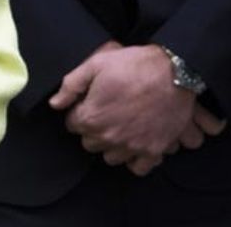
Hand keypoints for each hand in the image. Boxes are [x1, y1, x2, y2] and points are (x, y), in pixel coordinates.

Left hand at [49, 42, 201, 174]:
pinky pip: (136, 167)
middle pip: (90, 142)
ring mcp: (131, 147)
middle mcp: (108, 137)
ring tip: (123, 123)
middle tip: (109, 109)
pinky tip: (137, 141)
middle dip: (95, 127)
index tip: (93, 100)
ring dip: (113, 143)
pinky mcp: (152, 151)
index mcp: (91, 117)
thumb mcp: (99, 63)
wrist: (174, 70)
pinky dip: (135, 157)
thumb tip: (55, 103)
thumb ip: (72, 84)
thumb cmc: (135, 64)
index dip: (82, 109)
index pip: (73, 124)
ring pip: (111, 156)